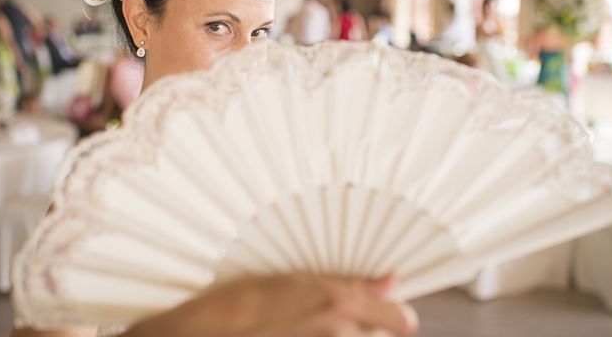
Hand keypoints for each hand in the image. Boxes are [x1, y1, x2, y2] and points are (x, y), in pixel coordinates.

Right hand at [125, 273, 417, 336]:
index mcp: (340, 304)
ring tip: (308, 324)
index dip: (398, 316)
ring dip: (343, 334)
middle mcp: (340, 334)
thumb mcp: (298, 280)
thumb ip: (351, 284)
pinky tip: (297, 331)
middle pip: (378, 336)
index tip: (394, 312)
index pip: (401, 320)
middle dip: (365, 325)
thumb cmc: (246, 302)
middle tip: (333, 315)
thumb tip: (389, 282)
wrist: (210, 333)